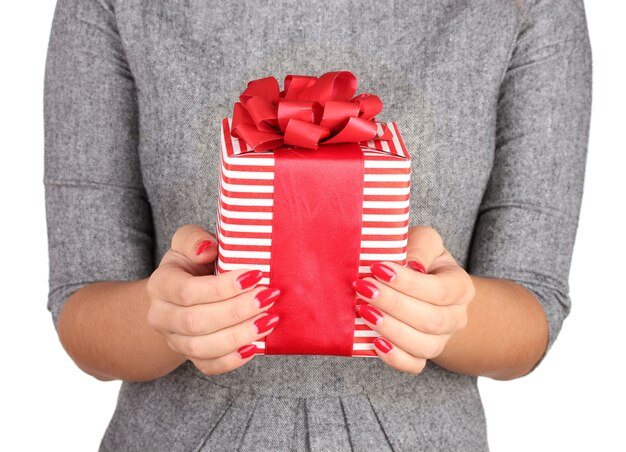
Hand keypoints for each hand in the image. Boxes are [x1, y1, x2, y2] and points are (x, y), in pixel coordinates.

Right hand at [146, 224, 280, 374]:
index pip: (187, 291)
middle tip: (269, 297)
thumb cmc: (193, 263)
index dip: (222, 287)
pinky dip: (232, 360)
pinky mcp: (191, 357)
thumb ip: (193, 239)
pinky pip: (209, 367)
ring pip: (202, 348)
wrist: (182, 295)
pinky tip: (255, 347)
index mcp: (160, 285)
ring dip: (239, 335)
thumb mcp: (188, 242)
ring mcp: (174, 340)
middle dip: (236, 311)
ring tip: (269, 320)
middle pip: (196, 322)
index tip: (255, 275)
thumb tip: (208, 249)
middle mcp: (161, 316)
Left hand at [353, 226, 474, 373]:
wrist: (424, 288)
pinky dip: (395, 358)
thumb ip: (420, 247)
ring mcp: (441, 340)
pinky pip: (414, 365)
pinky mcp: (422, 355)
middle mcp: (456, 317)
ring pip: (423, 345)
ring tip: (364, 312)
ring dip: (391, 330)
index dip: (407, 282)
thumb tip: (409, 264)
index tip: (377, 269)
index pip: (438, 290)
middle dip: (393, 304)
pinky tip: (375, 342)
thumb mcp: (425, 242)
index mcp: (461, 287)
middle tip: (364, 289)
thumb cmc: (420, 259)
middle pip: (430, 320)